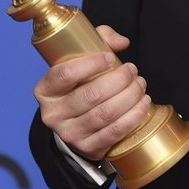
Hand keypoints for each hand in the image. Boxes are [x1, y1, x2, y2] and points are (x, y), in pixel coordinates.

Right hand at [34, 25, 151, 161]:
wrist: (78, 122)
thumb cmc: (81, 83)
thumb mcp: (82, 58)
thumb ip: (100, 40)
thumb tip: (121, 42)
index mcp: (45, 90)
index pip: (64, 75)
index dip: (90, 64)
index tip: (110, 57)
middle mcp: (52, 114)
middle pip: (90, 95)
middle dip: (119, 79)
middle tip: (133, 70)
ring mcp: (69, 134)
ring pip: (105, 113)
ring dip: (130, 96)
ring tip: (140, 84)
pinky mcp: (88, 147)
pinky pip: (114, 132)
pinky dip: (134, 115)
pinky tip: (143, 103)